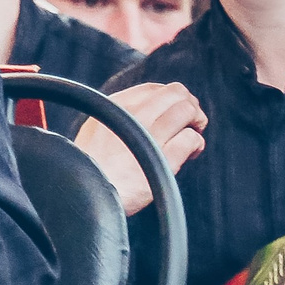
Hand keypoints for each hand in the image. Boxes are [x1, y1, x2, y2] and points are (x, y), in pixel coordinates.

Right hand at [75, 80, 204, 215]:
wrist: (86, 195)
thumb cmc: (92, 167)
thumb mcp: (97, 129)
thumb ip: (120, 116)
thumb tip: (151, 110)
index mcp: (116, 105)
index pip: (155, 88)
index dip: (172, 97)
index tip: (175, 110)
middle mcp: (133, 115)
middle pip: (176, 93)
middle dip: (190, 105)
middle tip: (192, 121)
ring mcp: (148, 136)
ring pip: (187, 111)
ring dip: (198, 121)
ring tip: (194, 134)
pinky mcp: (162, 159)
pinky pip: (191, 139)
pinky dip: (196, 144)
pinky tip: (191, 153)